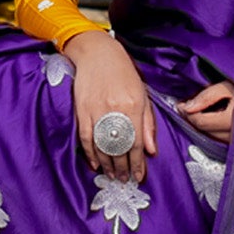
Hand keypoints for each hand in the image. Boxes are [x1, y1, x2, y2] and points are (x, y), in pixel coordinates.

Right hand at [65, 30, 156, 183]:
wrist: (97, 52)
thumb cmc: (123, 72)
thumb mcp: (142, 93)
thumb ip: (147, 123)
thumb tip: (151, 150)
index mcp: (134, 106)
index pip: (136, 143)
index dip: (138, 163)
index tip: (139, 176)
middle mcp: (116, 110)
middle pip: (119, 148)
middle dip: (123, 168)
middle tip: (124, 180)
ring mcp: (96, 110)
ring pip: (102, 146)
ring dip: (107, 165)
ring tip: (112, 176)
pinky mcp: (81, 110)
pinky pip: (86, 138)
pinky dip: (90, 154)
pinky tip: (95, 164)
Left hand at [177, 79, 233, 143]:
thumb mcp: (228, 87)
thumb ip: (207, 96)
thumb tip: (186, 107)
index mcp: (229, 122)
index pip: (199, 122)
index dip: (186, 113)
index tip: (180, 104)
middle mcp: (232, 137)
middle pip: (203, 131)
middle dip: (192, 119)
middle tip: (185, 106)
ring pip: (210, 137)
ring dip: (201, 126)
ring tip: (197, 111)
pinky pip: (219, 139)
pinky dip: (211, 130)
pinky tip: (210, 118)